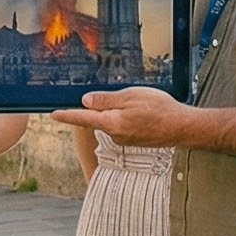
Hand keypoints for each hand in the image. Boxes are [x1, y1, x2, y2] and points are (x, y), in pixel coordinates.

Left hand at [51, 86, 193, 147]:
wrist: (182, 127)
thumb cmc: (160, 110)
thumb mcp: (131, 97)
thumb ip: (106, 100)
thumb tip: (86, 101)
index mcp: (112, 123)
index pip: (83, 118)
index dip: (67, 115)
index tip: (54, 114)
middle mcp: (115, 135)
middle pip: (99, 118)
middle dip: (104, 105)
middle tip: (125, 95)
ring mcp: (124, 140)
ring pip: (112, 121)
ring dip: (120, 110)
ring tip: (142, 103)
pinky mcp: (133, 141)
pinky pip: (123, 126)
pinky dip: (129, 117)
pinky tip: (144, 112)